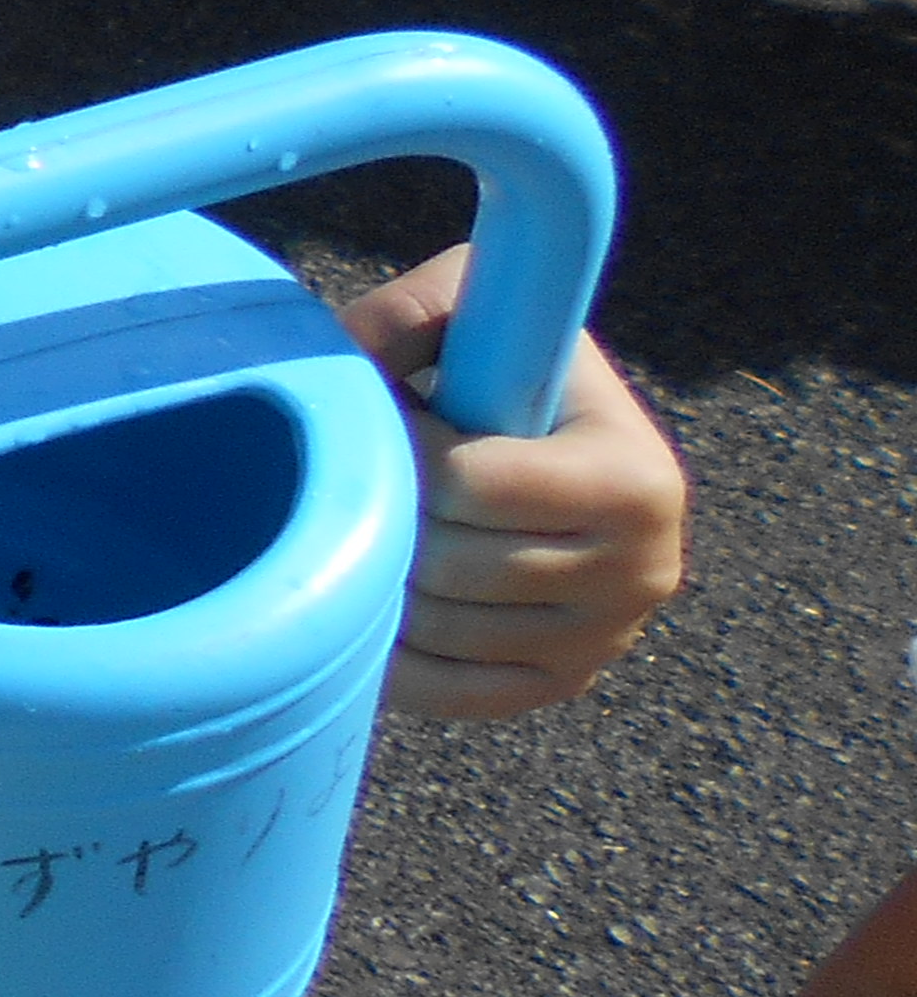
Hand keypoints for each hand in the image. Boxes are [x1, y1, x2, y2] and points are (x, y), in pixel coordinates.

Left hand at [344, 247, 689, 717]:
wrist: (551, 443)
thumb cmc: (494, 364)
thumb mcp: (467, 307)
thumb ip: (405, 316)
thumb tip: (353, 373)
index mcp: (636, 480)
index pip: (467, 485)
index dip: (399, 445)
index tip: (386, 413)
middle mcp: (644, 570)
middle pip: (447, 562)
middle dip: (383, 512)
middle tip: (363, 474)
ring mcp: (606, 638)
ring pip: (438, 627)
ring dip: (377, 576)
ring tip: (370, 520)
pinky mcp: (564, 682)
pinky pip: (450, 690)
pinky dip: (390, 652)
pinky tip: (370, 597)